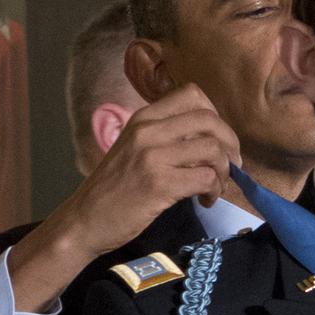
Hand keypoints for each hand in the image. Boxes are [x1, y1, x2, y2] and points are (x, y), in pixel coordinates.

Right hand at [9, 84, 239, 311]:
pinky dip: (214, 190)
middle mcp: (148, 130)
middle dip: (230, 143)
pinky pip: (206, 178)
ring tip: (215, 188)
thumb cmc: (114, 188)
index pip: (192, 94)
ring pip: (212, 149)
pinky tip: (205, 201)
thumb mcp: (135, 148)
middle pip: (209, 120)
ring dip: (223, 171)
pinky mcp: (159, 184)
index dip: (215, 116)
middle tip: (230, 165)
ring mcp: (152, 156)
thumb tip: (212, 139)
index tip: (218, 139)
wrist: (84, 220)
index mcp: (143, 117)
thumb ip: (167, 137)